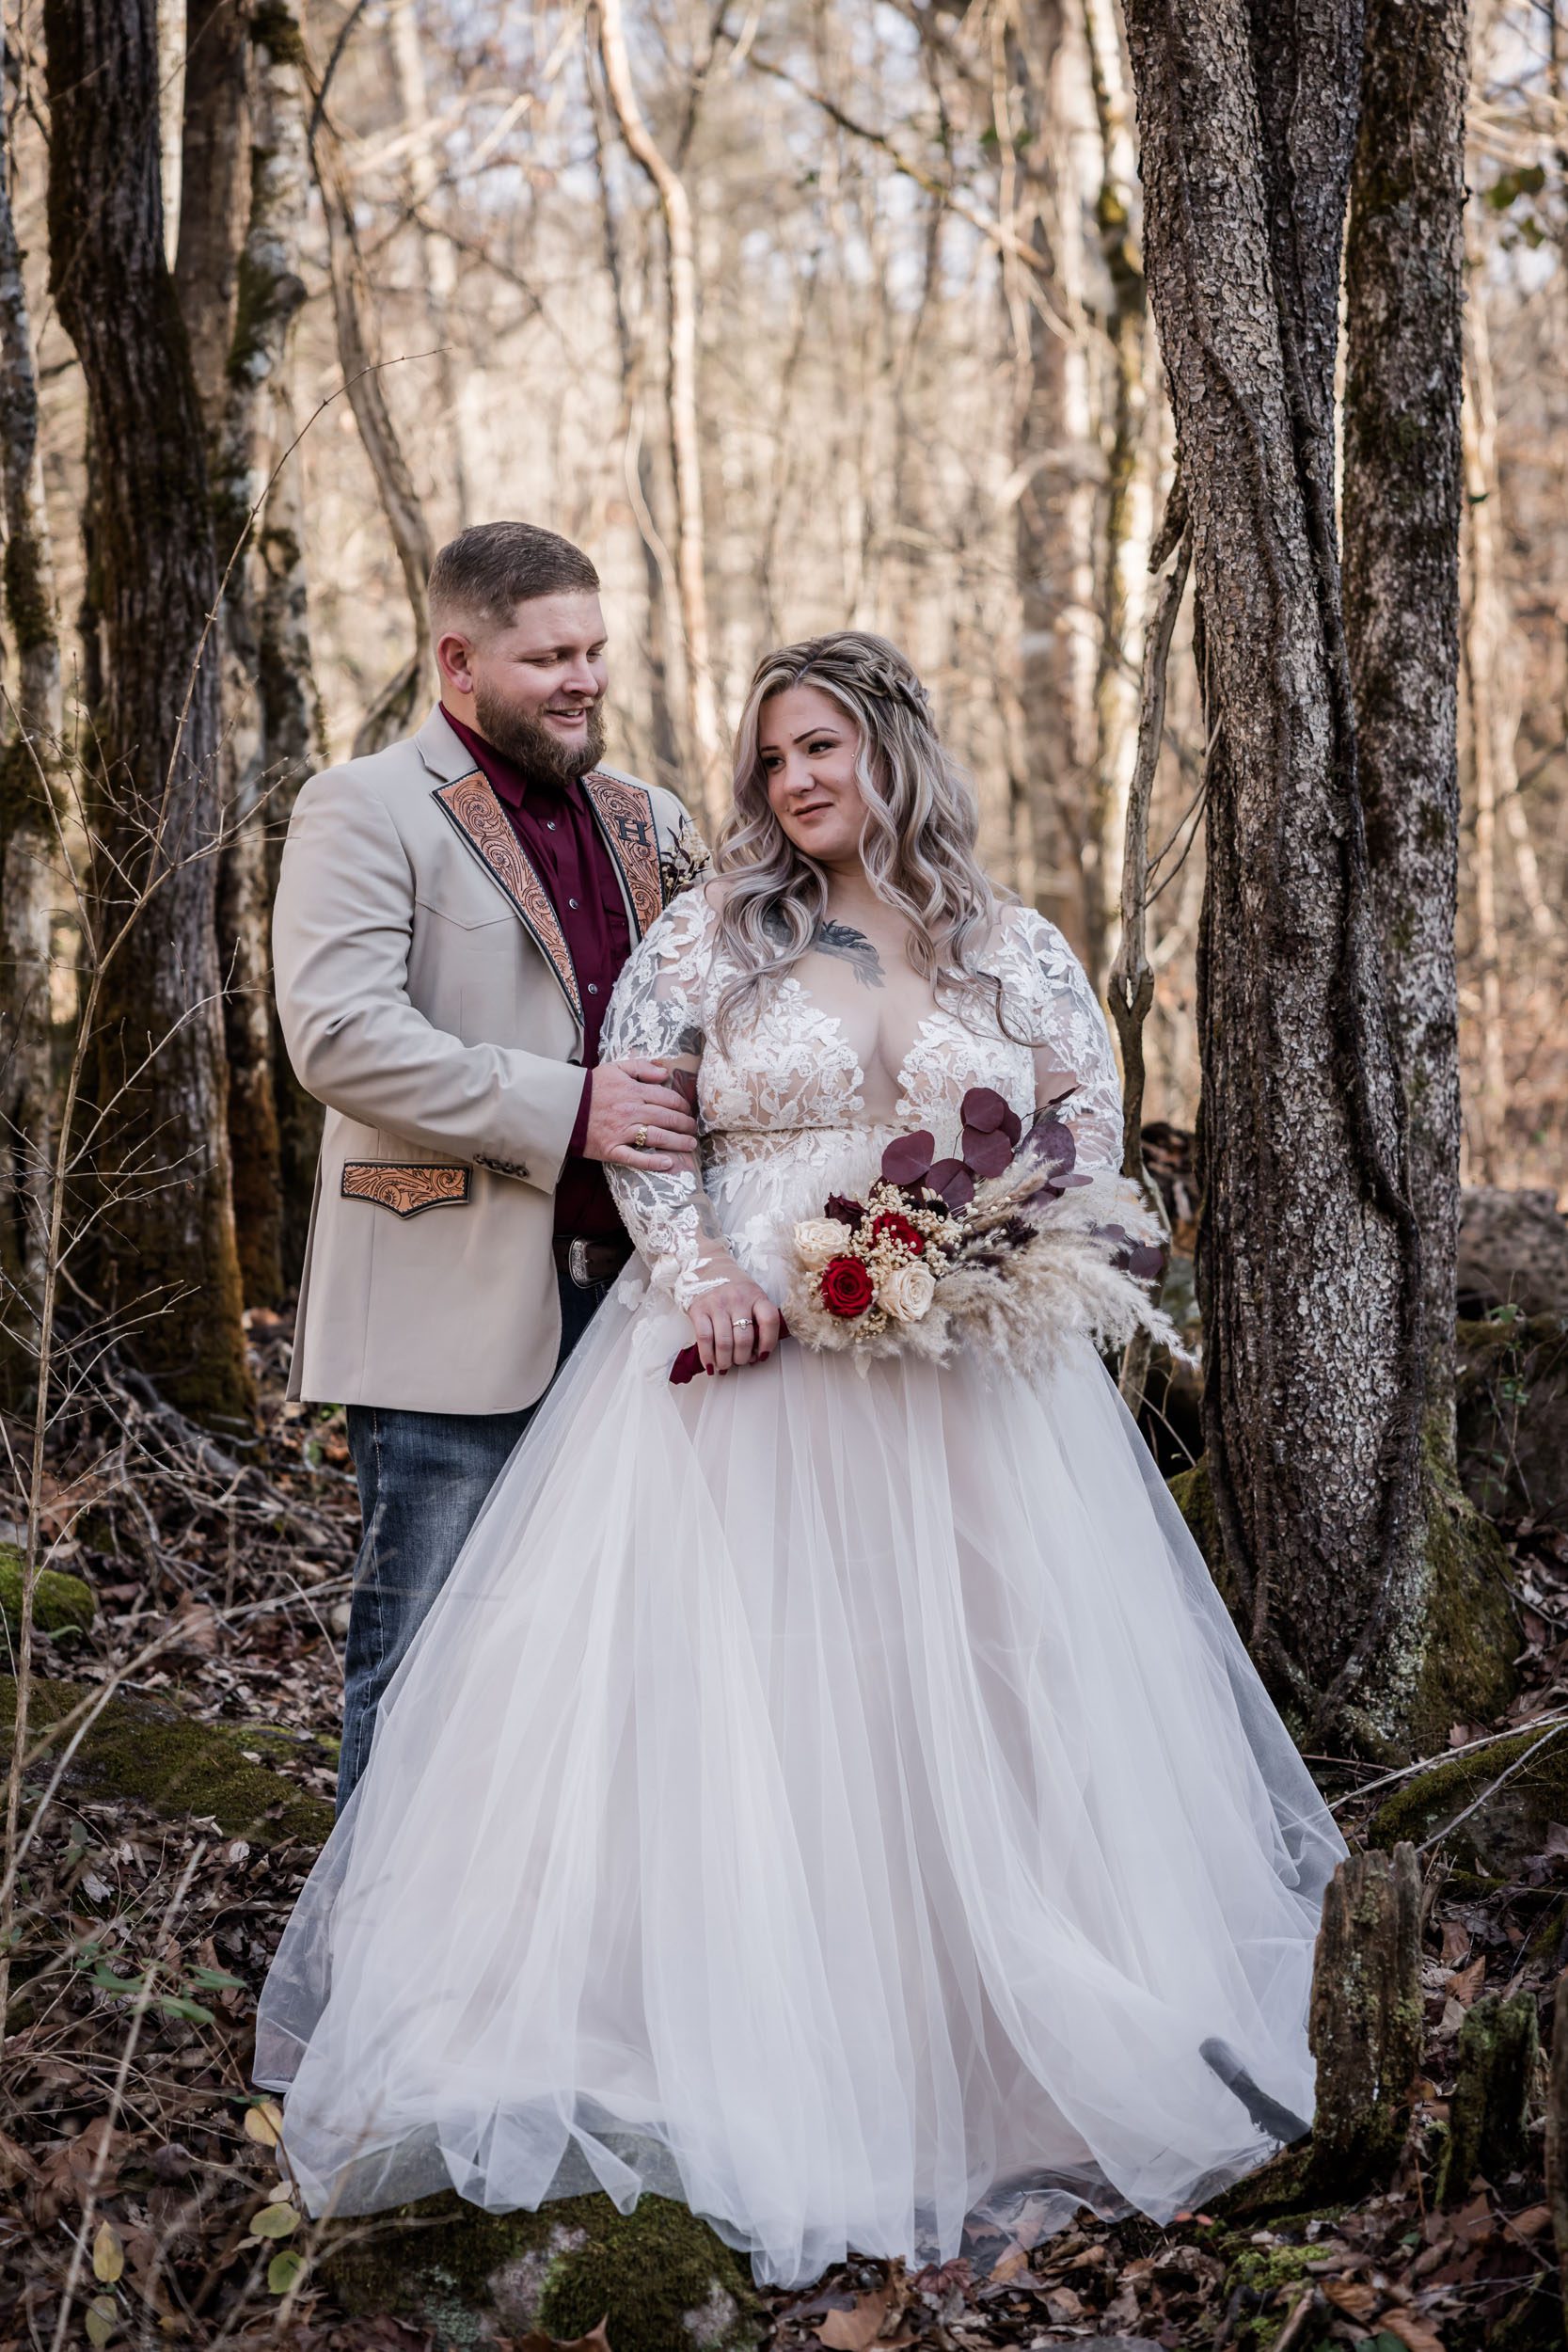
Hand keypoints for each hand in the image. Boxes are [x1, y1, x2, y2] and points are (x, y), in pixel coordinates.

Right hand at [583, 1058, 698, 1170]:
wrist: (562, 1107)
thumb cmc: (590, 1087)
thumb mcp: (614, 1068)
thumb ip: (641, 1067)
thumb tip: (665, 1073)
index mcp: (633, 1091)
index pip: (668, 1098)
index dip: (683, 1105)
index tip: (688, 1111)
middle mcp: (631, 1111)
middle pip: (667, 1118)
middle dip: (685, 1124)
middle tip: (693, 1129)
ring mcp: (621, 1131)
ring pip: (657, 1137)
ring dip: (678, 1142)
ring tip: (690, 1145)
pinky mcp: (611, 1149)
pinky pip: (635, 1157)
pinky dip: (652, 1162)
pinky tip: (668, 1164)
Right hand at [686, 1272, 780, 1373]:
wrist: (707, 1267)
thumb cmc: (733, 1289)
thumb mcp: (751, 1297)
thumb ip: (757, 1319)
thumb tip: (757, 1353)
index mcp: (756, 1296)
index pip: (769, 1320)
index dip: (769, 1342)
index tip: (763, 1355)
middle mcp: (737, 1299)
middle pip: (744, 1339)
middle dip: (742, 1358)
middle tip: (740, 1361)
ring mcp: (717, 1304)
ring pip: (724, 1343)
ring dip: (725, 1361)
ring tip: (725, 1365)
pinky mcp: (699, 1309)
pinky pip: (704, 1339)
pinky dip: (707, 1356)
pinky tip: (710, 1363)